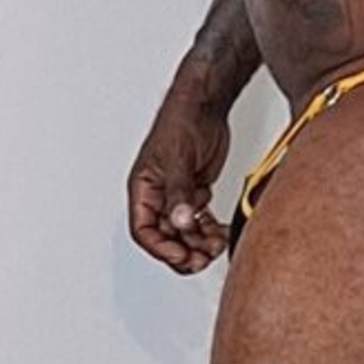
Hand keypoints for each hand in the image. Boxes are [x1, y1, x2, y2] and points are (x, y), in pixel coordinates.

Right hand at [127, 86, 231, 273]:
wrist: (205, 104)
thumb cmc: (181, 120)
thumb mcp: (177, 159)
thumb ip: (178, 193)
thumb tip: (180, 223)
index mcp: (143, 189)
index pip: (143, 230)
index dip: (161, 248)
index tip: (181, 255)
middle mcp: (158, 195)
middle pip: (165, 237)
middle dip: (183, 251)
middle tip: (202, 259)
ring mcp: (178, 195)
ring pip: (184, 233)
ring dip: (199, 244)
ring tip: (216, 246)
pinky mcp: (196, 192)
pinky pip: (200, 222)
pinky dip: (210, 231)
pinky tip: (221, 234)